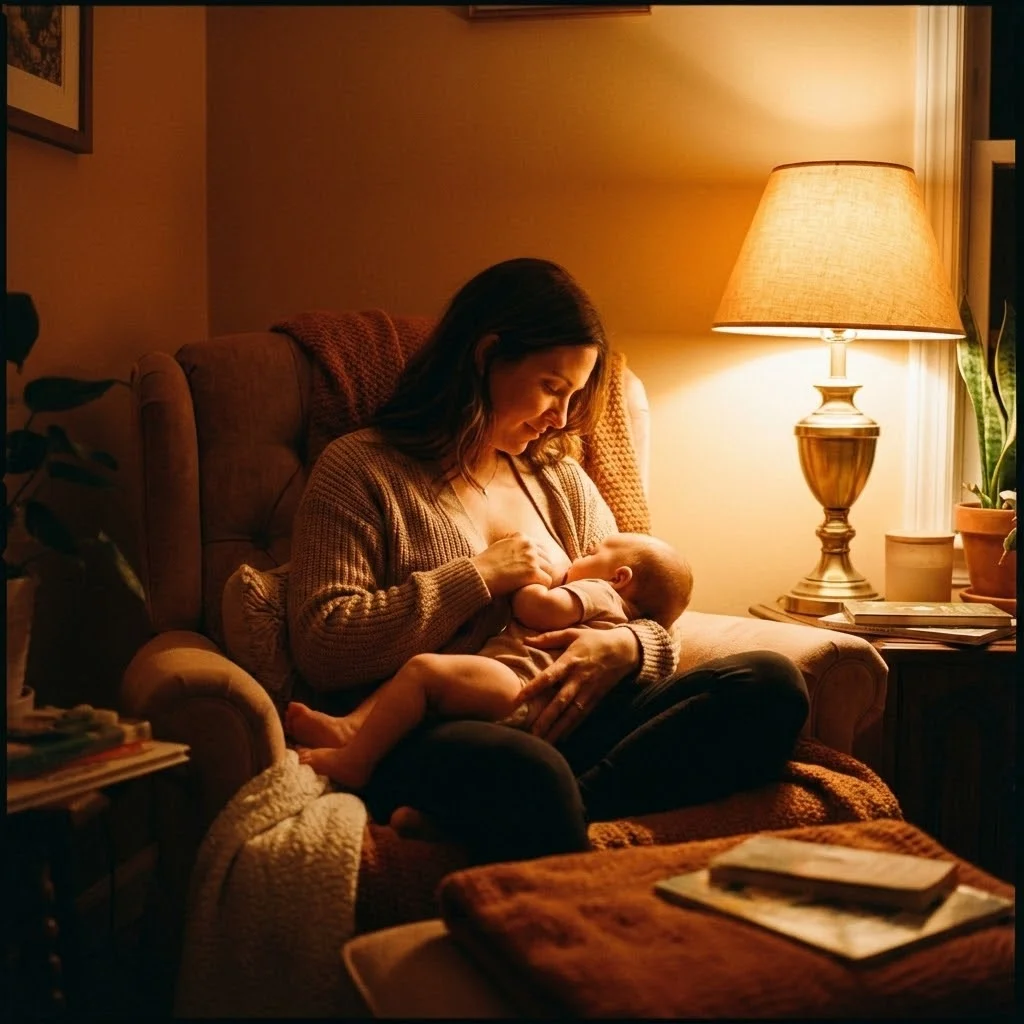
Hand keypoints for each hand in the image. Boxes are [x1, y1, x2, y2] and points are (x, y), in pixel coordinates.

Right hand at [470, 532, 553, 596]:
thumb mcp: (500, 546)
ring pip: (550, 569)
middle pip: (547, 558)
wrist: (479, 574)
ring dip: (541, 578)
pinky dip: (541, 587)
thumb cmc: (485, 565)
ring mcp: (532, 558)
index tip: (532, 570)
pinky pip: (548, 581)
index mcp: (521, 537)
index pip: (540, 547)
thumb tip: (521, 554)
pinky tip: (532, 590)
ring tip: (532, 586)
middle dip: (542, 569)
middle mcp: (529, 545)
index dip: (538, 560)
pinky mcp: (533, 572)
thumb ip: (513, 546)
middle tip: (533, 580)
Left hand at [517, 626, 639, 743]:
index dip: (534, 688)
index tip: (518, 699)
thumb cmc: (594, 640)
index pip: (549, 677)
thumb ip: (549, 638)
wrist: (624, 650)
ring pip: (571, 714)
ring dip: (557, 729)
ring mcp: (588, 691)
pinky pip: (582, 716)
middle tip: (531, 734)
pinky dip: (571, 728)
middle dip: (545, 719)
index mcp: (570, 661)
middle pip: (560, 702)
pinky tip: (560, 739)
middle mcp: (578, 679)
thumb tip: (525, 639)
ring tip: (543, 743)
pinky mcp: (596, 699)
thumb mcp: (572, 633)